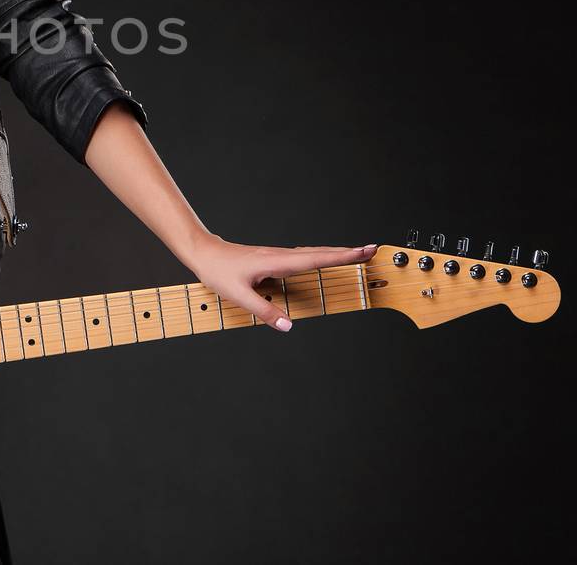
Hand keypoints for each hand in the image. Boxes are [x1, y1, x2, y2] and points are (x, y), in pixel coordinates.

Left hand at [182, 233, 375, 331]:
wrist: (203, 252)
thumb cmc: (218, 271)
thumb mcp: (237, 295)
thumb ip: (264, 311)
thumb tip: (288, 326)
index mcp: (277, 261)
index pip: (316, 258)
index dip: (341, 256)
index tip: (364, 251)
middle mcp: (281, 256)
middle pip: (321, 253)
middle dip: (347, 252)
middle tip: (373, 251)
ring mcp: (279, 256)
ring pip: (313, 255)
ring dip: (336, 255)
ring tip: (357, 256)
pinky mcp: (275, 260)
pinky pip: (304, 259)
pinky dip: (320, 258)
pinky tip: (326, 261)